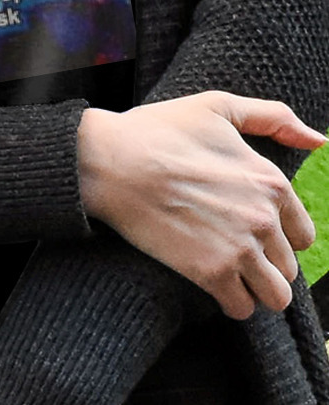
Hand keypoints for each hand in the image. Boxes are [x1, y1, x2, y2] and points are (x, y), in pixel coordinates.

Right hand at [77, 91, 324, 319]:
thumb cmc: (158, 130)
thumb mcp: (216, 107)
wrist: (109, 161)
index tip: (248, 229)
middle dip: (263, 262)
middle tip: (229, 248)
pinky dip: (231, 301)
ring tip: (228, 273)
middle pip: (288, 267)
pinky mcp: (210, 272)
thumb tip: (318, 140)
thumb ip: (272, 118)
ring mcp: (239, 248)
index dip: (277, 234)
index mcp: (271, 181)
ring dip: (254, 289)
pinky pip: (242, 309)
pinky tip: (212, 283)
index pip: (302, 233)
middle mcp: (264, 218)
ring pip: (275, 296)